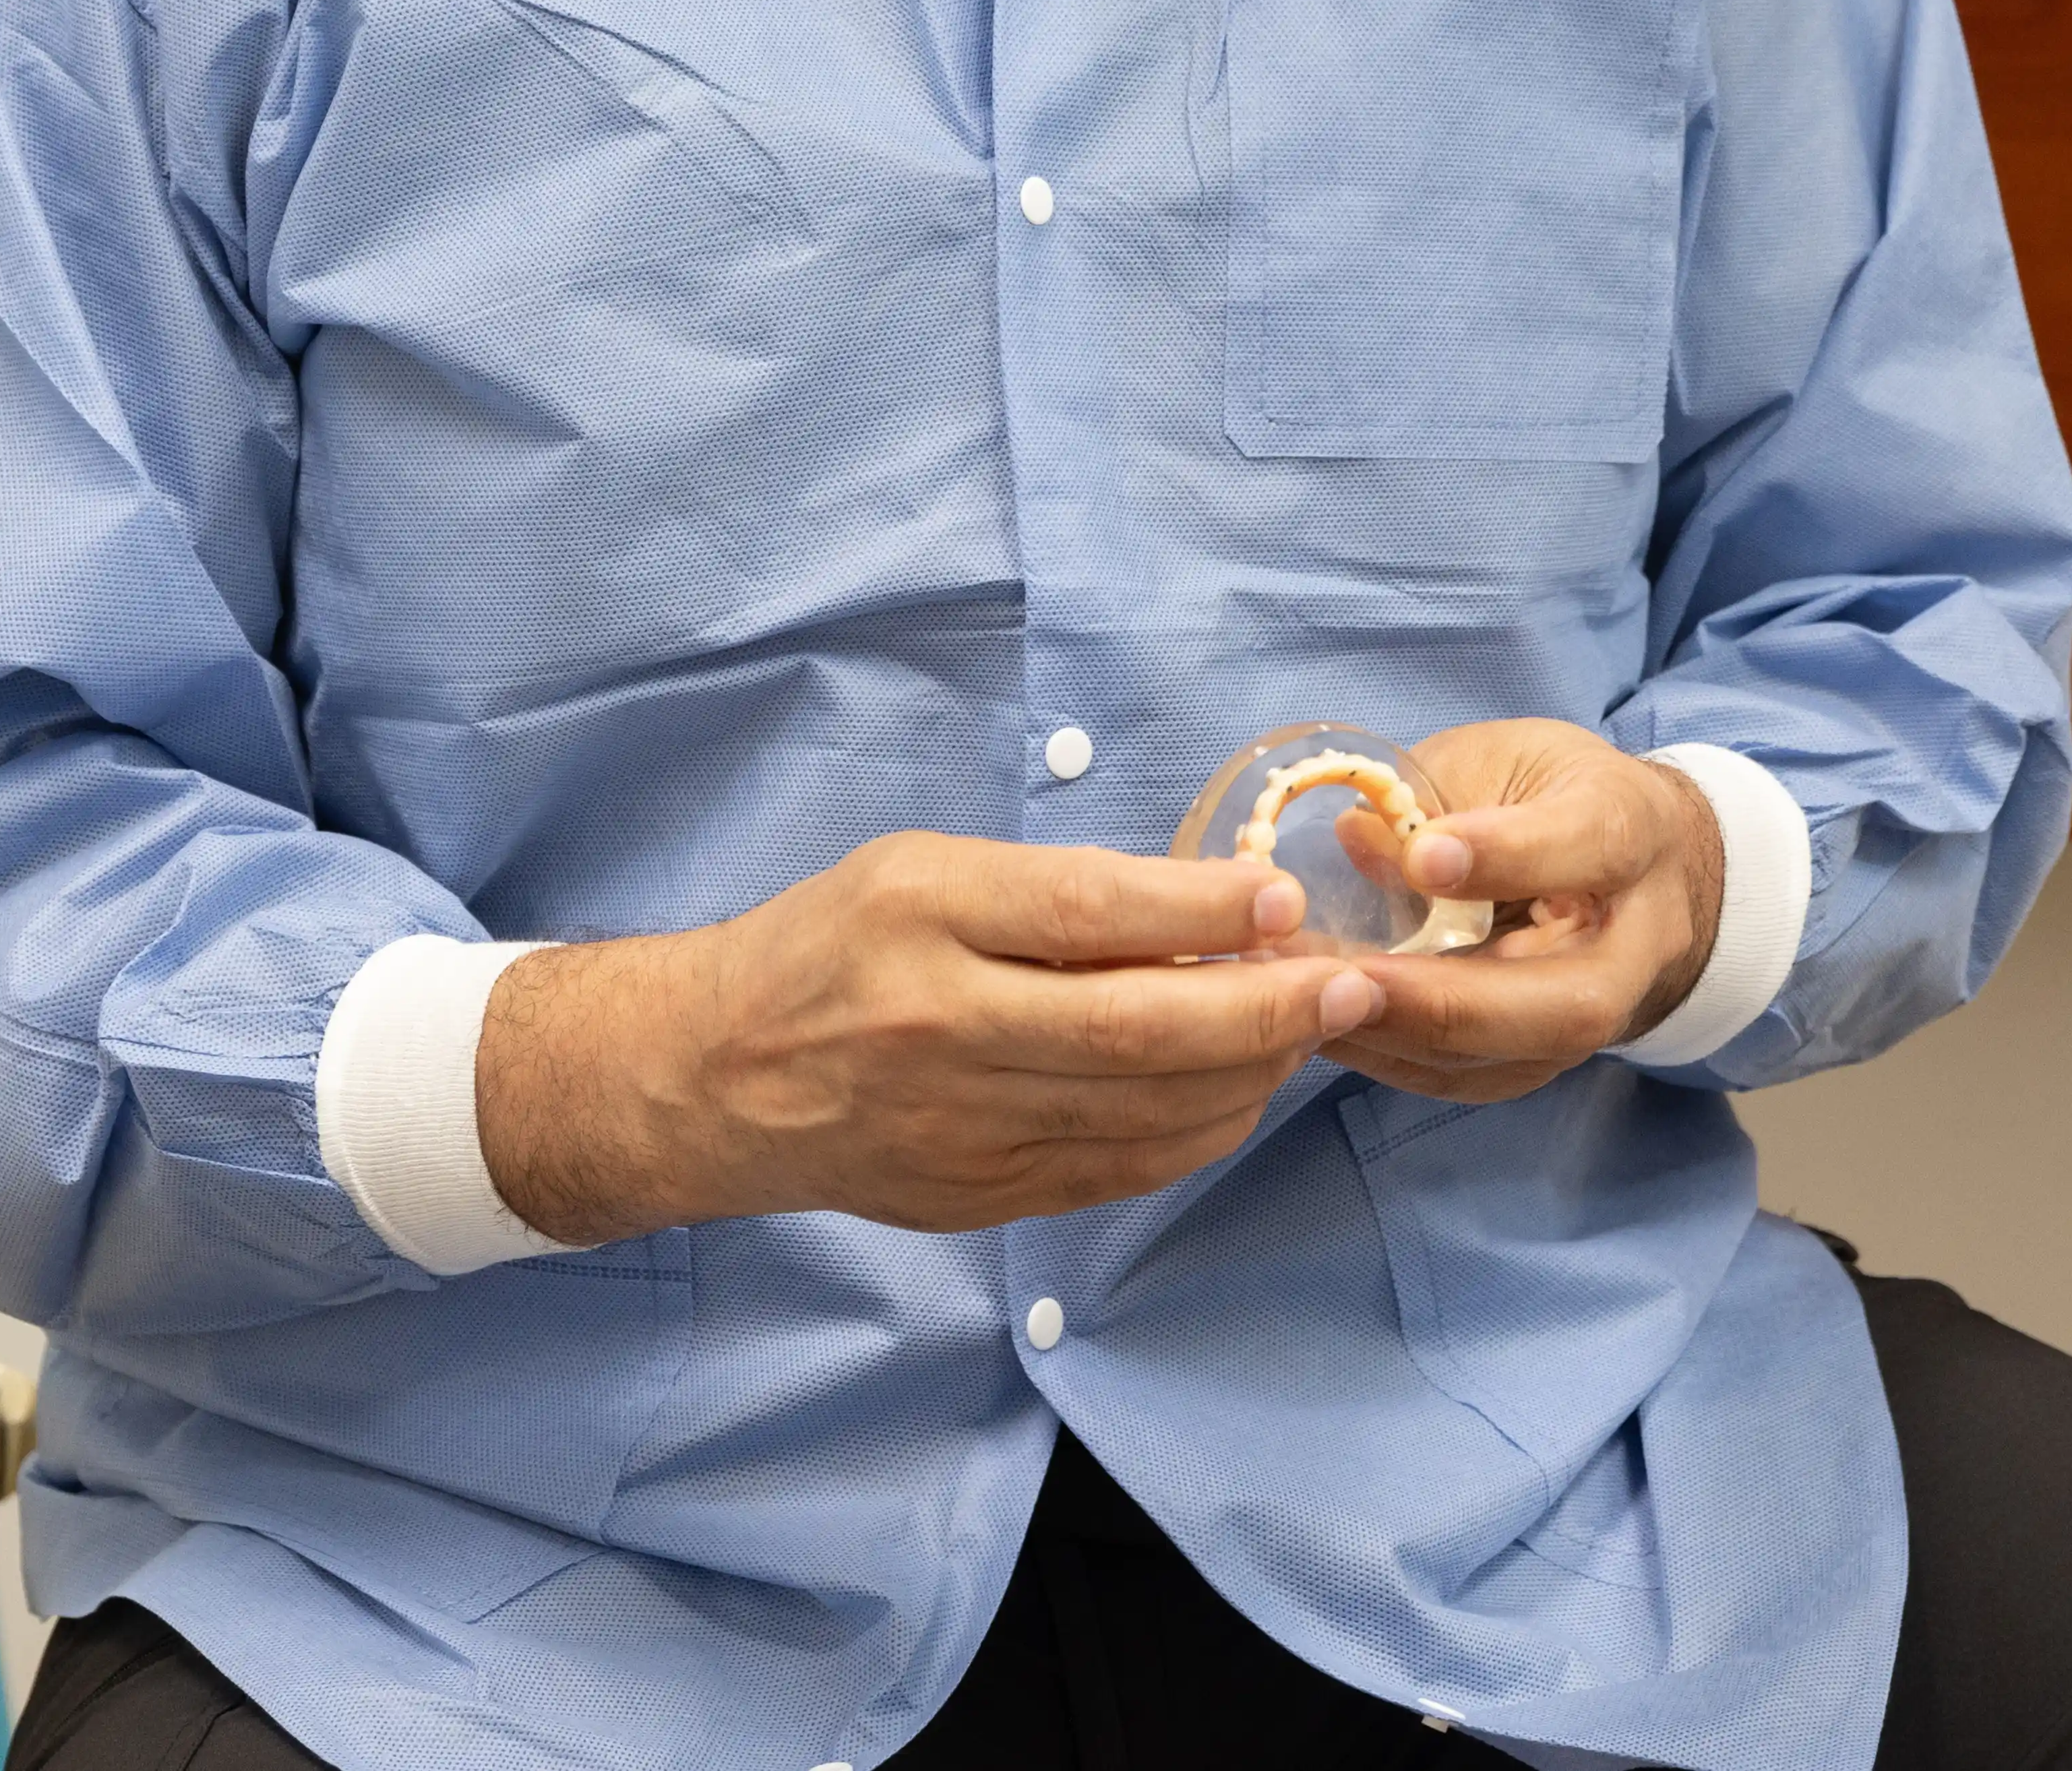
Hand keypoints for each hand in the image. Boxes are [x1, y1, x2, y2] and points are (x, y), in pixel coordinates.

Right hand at [476, 833, 1380, 1244]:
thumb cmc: (834, 946)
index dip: (1201, 910)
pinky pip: (1116, 1170)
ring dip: (1248, 1074)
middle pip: (1137, 1031)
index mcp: (922, 918)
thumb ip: (1056, 893)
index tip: (1285, 896)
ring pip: (1143, 1113)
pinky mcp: (976, 1200)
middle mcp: (940, 1027)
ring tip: (1311, 1032)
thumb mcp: (923, 870)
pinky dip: (1194, 1132)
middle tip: (1354, 986)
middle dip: (1266, 1009)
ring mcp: (958, 1129)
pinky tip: (1234, 1090)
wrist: (718, 1078)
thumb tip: (1213, 908)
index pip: (1087, 914)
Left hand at [1322, 719, 1725, 1105]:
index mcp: (1628, 827)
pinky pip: (1474, 1078)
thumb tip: (1355, 837)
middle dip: (1453, 1002)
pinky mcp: (1547, 1057)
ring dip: (1405, 1037)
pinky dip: (1393, 1057)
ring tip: (1312, 1003)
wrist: (1628, 869)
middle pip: (1572, 1002)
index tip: (1422, 855)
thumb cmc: (1550, 793)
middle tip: (1351, 978)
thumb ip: (1437, 793)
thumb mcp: (1499, 759)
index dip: (1506, 854)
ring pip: (1518, 1056)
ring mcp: (1601, 1013)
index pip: (1588, 844)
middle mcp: (1634, 938)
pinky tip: (1326, 1026)